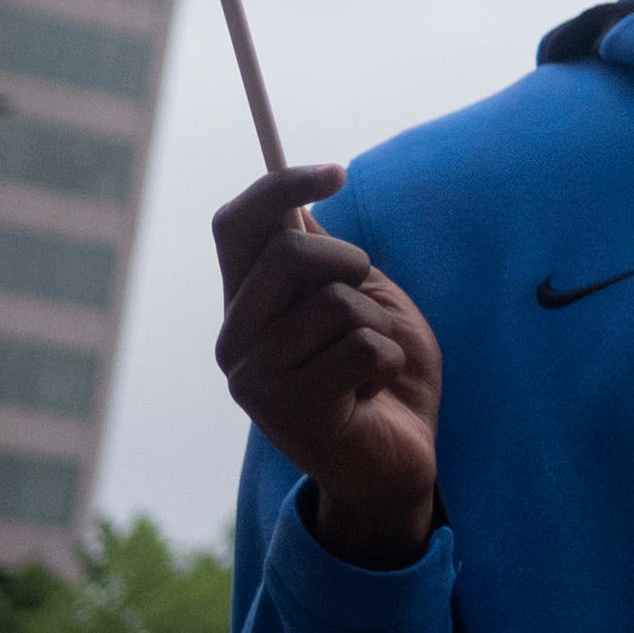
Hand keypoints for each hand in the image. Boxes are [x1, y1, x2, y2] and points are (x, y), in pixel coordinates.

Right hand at [213, 161, 439, 569]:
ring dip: (376, 328)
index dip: (281, 186)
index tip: (338, 172)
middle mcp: (234, 339)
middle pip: (289, 251)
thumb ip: (328, 261)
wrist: (398, 459)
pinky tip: (367, 395)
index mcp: (247, 305)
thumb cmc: (382, 374)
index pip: (235, 226)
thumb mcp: (364, 301)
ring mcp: (252, 376)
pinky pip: (360, 345)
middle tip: (366, 311)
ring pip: (336, 302)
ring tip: (365, 369)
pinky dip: (385, 362)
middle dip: (351, 264)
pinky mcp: (285, 408)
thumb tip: (296, 203)